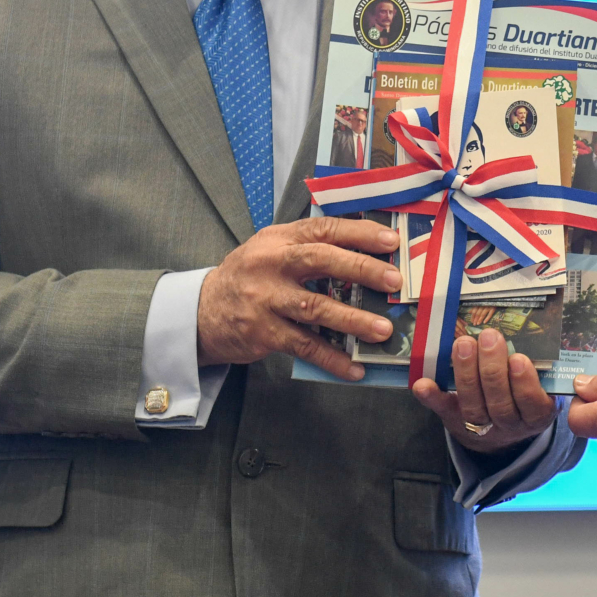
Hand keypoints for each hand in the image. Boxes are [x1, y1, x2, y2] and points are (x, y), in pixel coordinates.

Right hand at [197, 216, 400, 378]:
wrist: (202, 312)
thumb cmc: (249, 278)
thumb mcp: (272, 250)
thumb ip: (309, 247)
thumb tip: (367, 251)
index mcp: (279, 239)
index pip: (323, 228)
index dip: (359, 233)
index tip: (391, 241)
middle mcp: (271, 264)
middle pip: (320, 260)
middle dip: (361, 269)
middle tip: (394, 281)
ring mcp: (265, 299)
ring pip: (314, 307)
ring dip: (353, 320)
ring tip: (382, 330)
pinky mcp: (262, 332)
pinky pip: (303, 346)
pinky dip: (331, 358)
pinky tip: (354, 367)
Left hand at [411, 329, 557, 452]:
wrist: (500, 430)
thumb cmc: (523, 394)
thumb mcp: (541, 386)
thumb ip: (539, 367)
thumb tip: (538, 333)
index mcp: (536, 415)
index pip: (532, 404)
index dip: (524, 383)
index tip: (518, 358)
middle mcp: (510, 425)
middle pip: (500, 404)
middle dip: (493, 369)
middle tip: (489, 338)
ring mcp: (481, 426)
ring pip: (473, 407)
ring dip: (466, 374)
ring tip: (464, 344)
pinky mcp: (455, 421)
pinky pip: (443, 409)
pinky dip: (432, 396)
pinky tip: (423, 383)